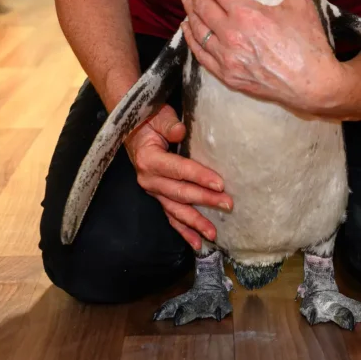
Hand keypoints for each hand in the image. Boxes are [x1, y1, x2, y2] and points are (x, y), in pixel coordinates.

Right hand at [125, 103, 233, 250]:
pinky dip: (184, 230)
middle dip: (205, 200)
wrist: (133, 129)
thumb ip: (169, 124)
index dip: (199, 177)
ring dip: (195, 222)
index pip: (178, 170)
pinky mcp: (159, 196)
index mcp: (149, 159)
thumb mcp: (158, 116)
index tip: (220, 184)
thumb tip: (181, 131)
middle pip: (180, 193)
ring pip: (176, 210)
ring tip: (213, 233)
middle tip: (227, 204)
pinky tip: (197, 243)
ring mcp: (153, 191)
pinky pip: (171, 216)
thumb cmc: (149, 120)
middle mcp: (149, 179)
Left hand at [180, 0, 345, 115]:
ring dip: (189, 10)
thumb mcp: (300, 3)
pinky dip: (191, 38)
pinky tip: (188, 28)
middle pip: (202, 5)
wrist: (313, 84)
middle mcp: (231, 35)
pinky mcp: (227, 75)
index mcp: (246, 13)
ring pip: (197, 29)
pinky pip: (200, 54)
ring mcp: (227, 58)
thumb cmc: (308, 43)